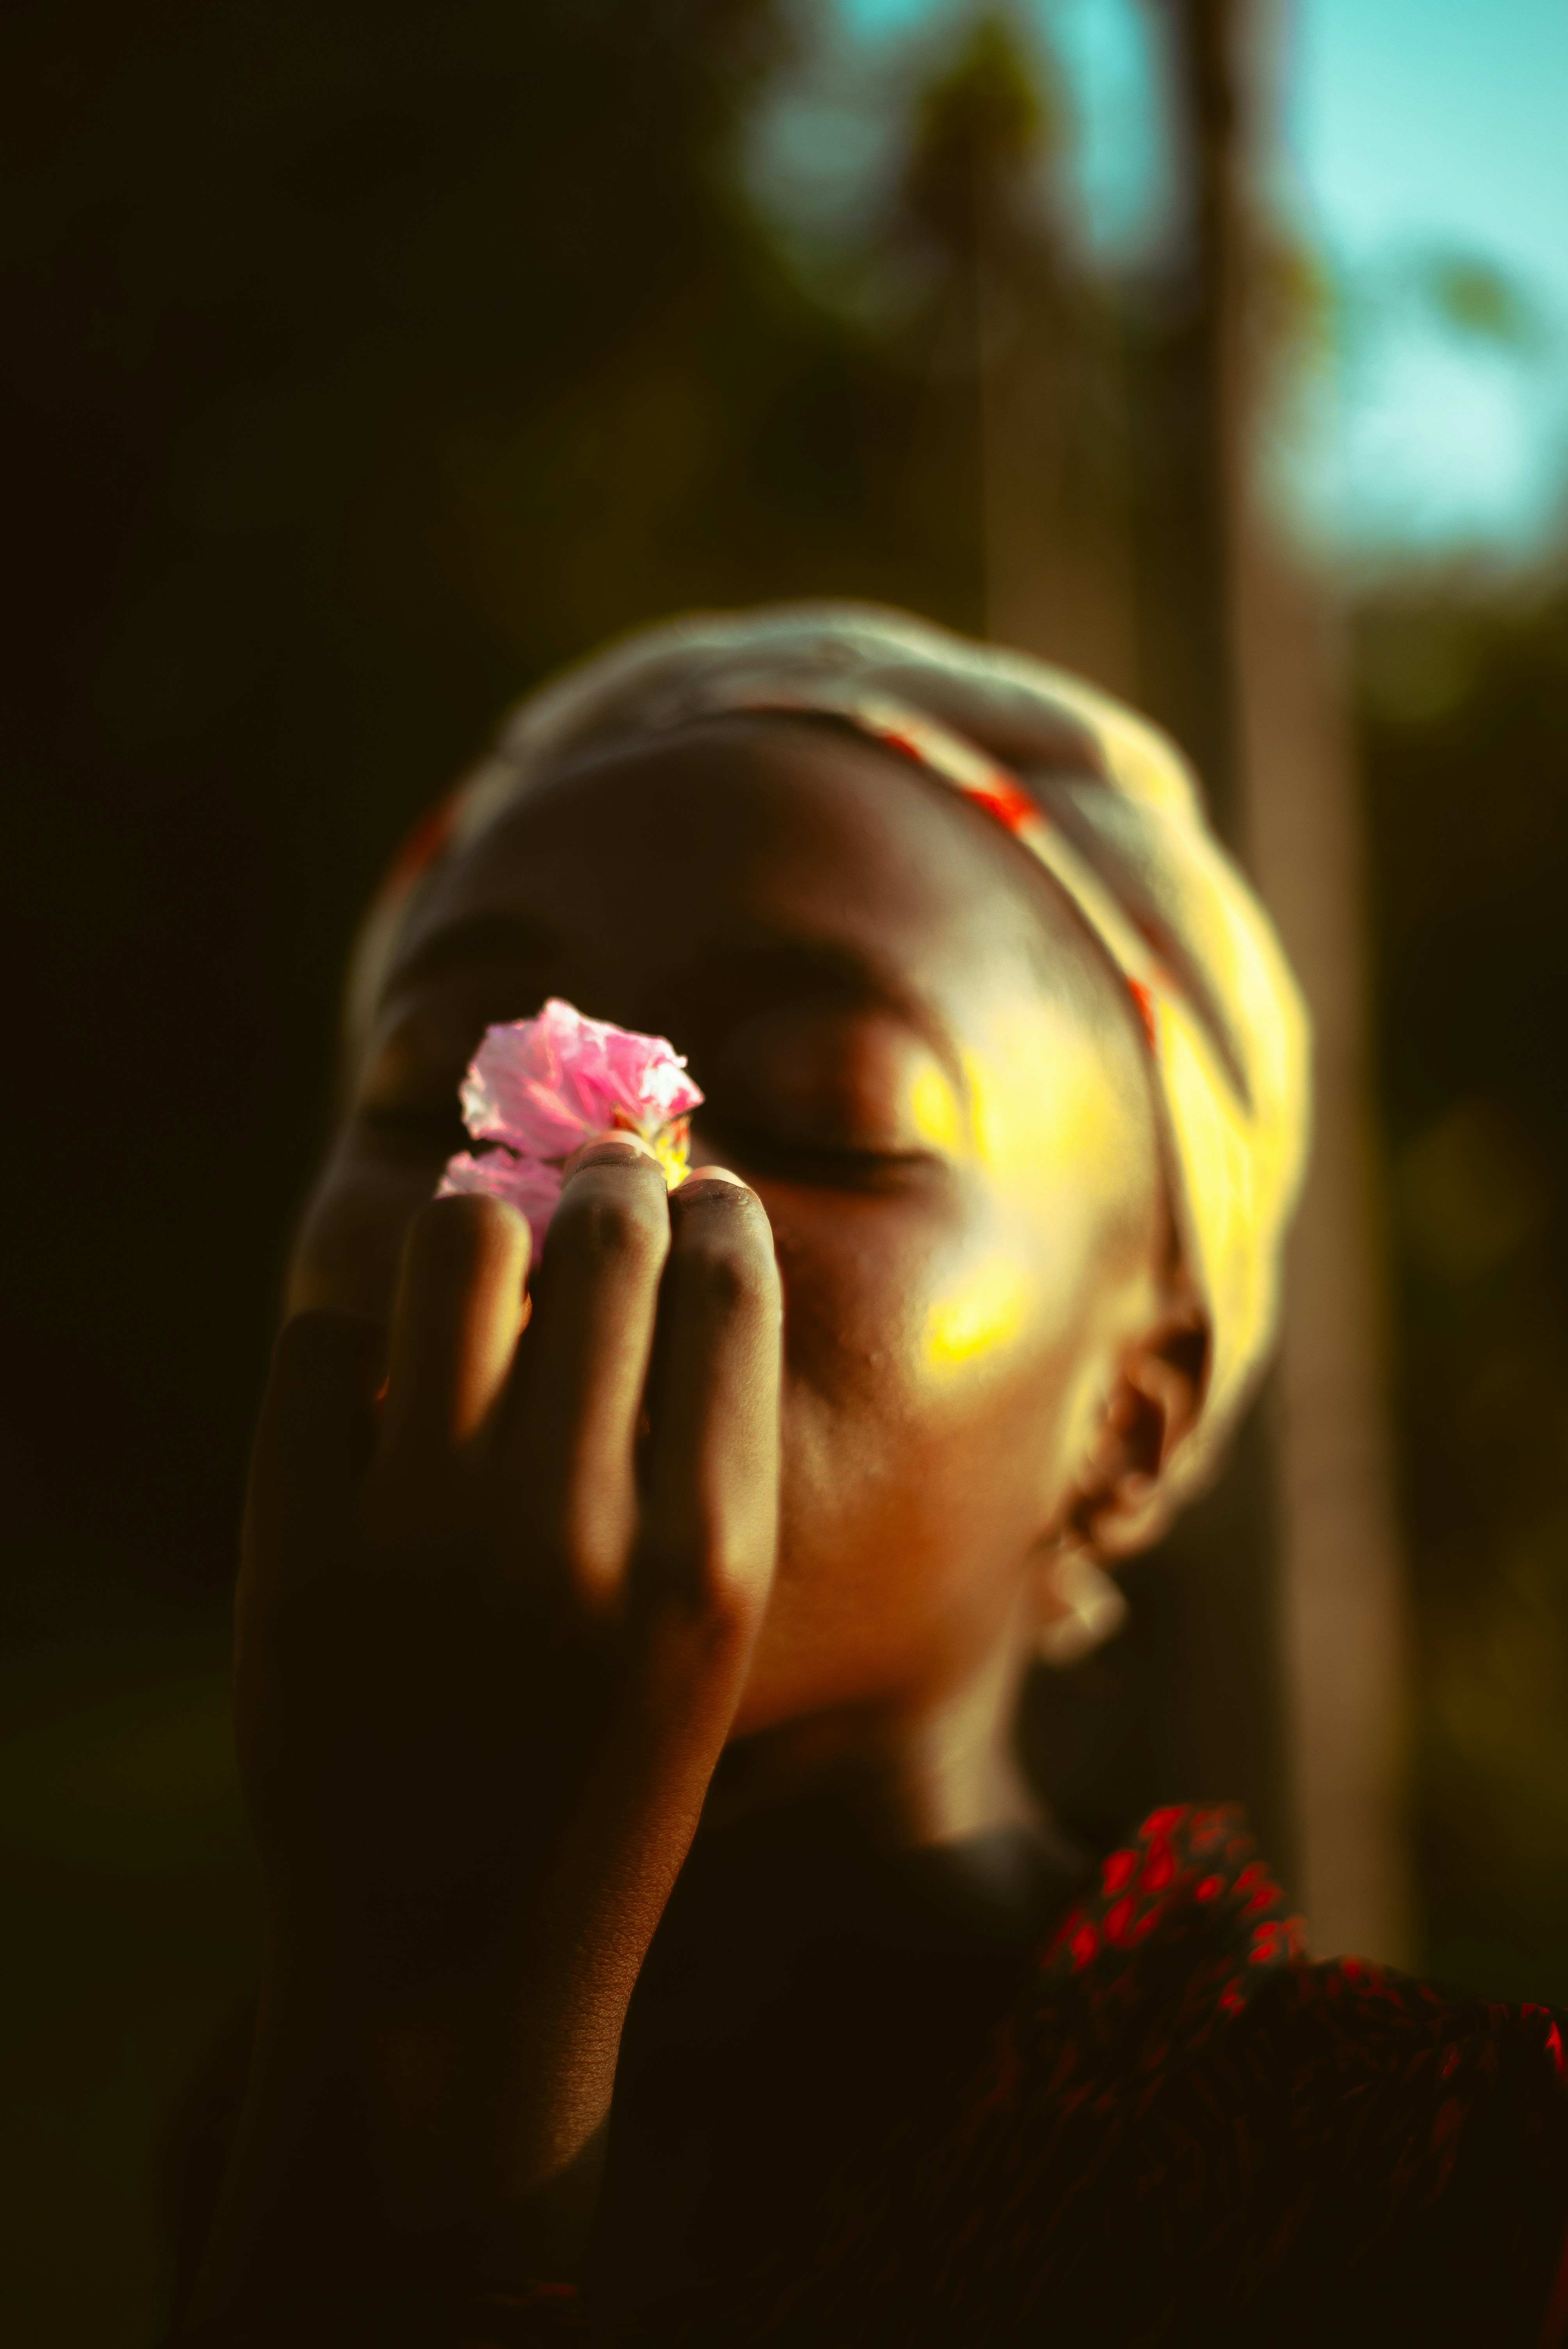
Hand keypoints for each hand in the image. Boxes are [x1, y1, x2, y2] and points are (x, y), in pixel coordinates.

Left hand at [195, 1142, 780, 2311]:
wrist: (448, 1961)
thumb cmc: (605, 1778)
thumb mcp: (705, 1632)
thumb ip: (701, 1448)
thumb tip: (671, 1232)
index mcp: (710, 1555)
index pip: (728, 1282)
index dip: (716, 1211)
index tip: (703, 1194)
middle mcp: (575, 1528)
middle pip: (604, 1235)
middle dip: (613, 1178)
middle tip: (603, 1177)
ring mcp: (421, 1535)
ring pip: (456, 1242)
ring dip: (485, 1219)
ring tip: (489, 1245)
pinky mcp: (292, 1549)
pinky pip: (325, 1342)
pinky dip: (362, 1334)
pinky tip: (390, 1374)